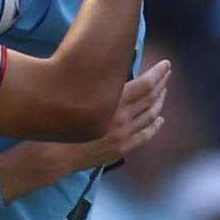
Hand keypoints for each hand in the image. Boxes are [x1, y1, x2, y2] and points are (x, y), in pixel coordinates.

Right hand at [0, 60, 169, 204]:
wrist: (52, 155)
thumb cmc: (57, 120)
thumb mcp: (75, 95)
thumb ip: (95, 84)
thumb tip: (107, 68)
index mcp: (110, 101)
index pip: (144, 84)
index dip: (158, 73)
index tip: (166, 64)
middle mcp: (121, 117)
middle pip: (151, 98)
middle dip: (162, 84)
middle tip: (167, 73)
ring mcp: (123, 135)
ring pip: (150, 116)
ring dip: (159, 102)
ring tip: (164, 92)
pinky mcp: (121, 148)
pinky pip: (145, 135)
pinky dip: (155, 126)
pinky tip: (159, 120)